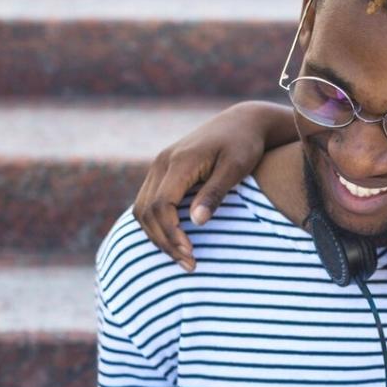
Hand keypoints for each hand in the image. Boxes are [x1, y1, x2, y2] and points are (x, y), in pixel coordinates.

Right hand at [132, 100, 292, 271]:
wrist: (242, 121)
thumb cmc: (244, 145)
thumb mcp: (236, 168)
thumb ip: (215, 193)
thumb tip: (197, 222)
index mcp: (179, 162)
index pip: (161, 205)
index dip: (172, 234)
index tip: (191, 255)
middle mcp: (162, 162)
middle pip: (146, 211)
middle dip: (164, 241)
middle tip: (189, 264)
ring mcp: (159, 166)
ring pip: (142, 208)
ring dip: (157, 236)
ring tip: (182, 258)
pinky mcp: (163, 171)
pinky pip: (148, 202)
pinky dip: (156, 225)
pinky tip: (175, 240)